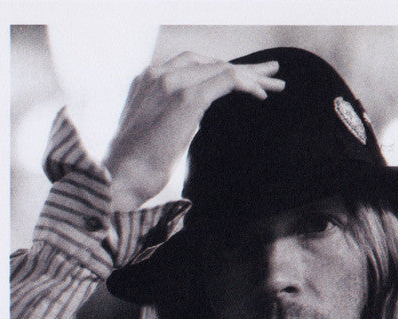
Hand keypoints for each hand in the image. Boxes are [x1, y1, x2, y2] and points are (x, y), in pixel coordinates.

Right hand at [103, 52, 284, 210]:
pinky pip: (225, 80)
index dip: (223, 71)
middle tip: (270, 76)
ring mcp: (172, 83)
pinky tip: (261, 94)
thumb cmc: (137, 165)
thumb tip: (191, 123)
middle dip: (244, 69)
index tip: (246, 83)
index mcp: (150, 80)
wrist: (122, 177)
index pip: (193, 65)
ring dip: (251, 76)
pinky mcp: (187, 99)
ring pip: (221, 68)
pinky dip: (246, 85)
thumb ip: (171, 119)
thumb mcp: (154, 133)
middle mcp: (158, 74)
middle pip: (210, 62)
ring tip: (275, 85)